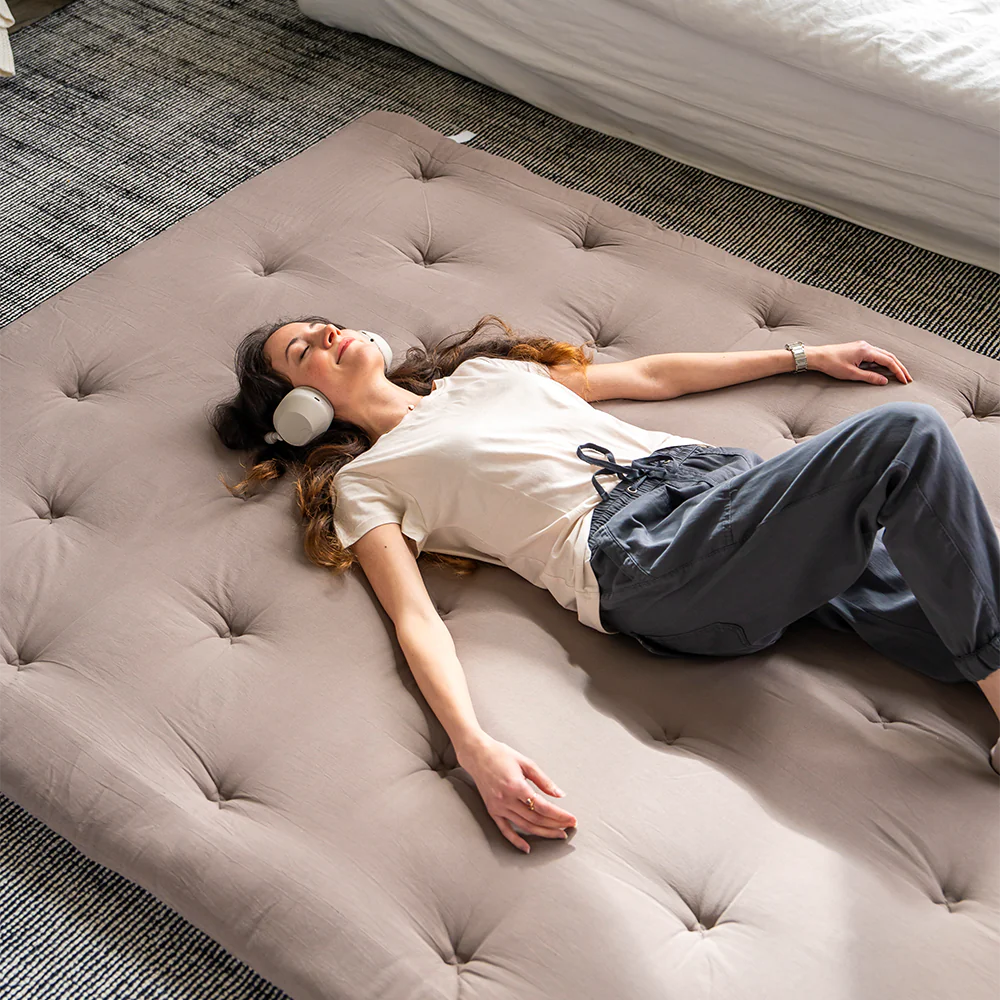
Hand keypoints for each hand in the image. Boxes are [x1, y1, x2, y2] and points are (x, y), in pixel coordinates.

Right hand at [456, 734, 577, 853]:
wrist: (477, 754)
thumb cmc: (501, 755)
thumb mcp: (526, 762)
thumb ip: (543, 780)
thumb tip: (559, 794)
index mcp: (516, 786)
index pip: (542, 806)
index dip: (559, 815)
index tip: (572, 819)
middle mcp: (506, 799)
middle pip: (535, 818)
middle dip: (555, 825)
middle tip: (569, 828)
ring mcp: (498, 807)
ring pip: (524, 826)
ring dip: (543, 832)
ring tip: (558, 834)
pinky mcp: (492, 811)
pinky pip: (505, 830)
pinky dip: (516, 841)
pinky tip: (527, 848)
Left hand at [811, 341, 912, 384]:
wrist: (818, 356)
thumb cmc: (831, 364)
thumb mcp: (851, 374)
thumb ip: (869, 377)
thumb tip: (884, 381)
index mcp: (866, 351)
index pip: (888, 361)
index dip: (898, 371)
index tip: (905, 380)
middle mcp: (867, 346)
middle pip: (889, 356)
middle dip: (899, 367)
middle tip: (908, 378)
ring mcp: (863, 346)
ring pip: (883, 354)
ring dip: (892, 364)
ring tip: (900, 374)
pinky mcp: (858, 349)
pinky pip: (875, 355)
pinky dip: (883, 362)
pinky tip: (885, 369)